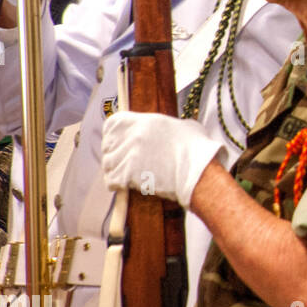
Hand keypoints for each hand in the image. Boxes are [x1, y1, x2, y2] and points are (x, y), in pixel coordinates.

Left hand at [102, 112, 224, 208]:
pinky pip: (111, 180)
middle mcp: (134, 136)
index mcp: (146, 121)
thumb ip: (170, 126)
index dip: (112, 134)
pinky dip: (115, 184)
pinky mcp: (129, 174)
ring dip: (114, 170)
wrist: (199, 172)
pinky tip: (123, 185)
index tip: (117, 142)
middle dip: (114, 154)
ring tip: (124, 175)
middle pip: (108, 145)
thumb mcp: (185, 127)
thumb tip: (174, 128)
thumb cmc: (198, 151)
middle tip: (122, 161)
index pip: (112, 124)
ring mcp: (130, 155)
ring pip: (108, 163)